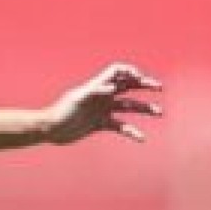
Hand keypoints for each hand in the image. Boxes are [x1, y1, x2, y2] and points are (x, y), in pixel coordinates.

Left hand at [43, 62, 163, 143]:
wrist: (50, 130)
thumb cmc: (61, 111)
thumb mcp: (77, 99)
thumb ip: (95, 90)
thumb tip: (113, 87)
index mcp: (98, 85)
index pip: (118, 71)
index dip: (130, 71)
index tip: (139, 79)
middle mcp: (103, 95)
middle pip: (128, 85)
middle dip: (144, 84)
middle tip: (159, 87)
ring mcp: (103, 109)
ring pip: (129, 106)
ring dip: (144, 108)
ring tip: (159, 112)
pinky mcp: (101, 124)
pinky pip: (121, 126)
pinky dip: (132, 131)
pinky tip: (141, 138)